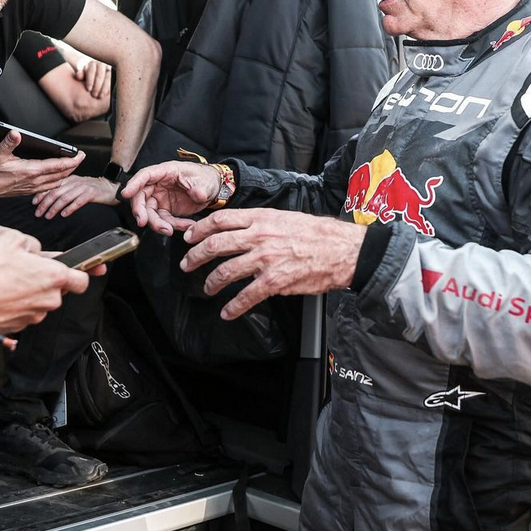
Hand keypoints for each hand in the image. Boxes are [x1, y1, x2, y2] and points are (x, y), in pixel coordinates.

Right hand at [0, 130, 82, 199]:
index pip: (58, 166)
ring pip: (57, 182)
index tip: (81, 155)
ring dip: (66, 174)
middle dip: (73, 166)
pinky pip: (49, 187)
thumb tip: (16, 133)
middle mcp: (34, 181)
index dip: (72, 160)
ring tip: (71, 166)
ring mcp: (32, 188)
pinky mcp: (28, 191)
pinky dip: (57, 181)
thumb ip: (8, 142)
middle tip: (80, 158)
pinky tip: (56, 177)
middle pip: (61, 174)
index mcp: (30, 171)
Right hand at [0, 228, 90, 332]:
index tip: (84, 271)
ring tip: (8, 283)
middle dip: (47, 281)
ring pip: (41, 301)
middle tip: (26, 271)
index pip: (82, 279)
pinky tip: (1, 296)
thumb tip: (32, 249)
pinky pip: (25, 312)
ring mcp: (36, 315)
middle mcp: (50, 298)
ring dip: (31, 293)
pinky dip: (18, 305)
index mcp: (55, 276)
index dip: (83, 273)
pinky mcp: (21, 326)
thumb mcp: (10, 238)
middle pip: (58, 290)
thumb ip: (29, 242)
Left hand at [32, 175, 117, 217]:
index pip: (51, 186)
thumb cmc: (93, 189)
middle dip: (44, 204)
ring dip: (54, 208)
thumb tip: (49, 198)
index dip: (41, 194)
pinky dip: (70, 208)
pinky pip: (78, 201)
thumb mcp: (76, 186)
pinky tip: (64, 214)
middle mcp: (74, 182)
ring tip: (48, 215)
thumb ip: (64, 189)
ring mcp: (83, 187)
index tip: (34, 203)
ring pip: (64, 197)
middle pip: (55, 192)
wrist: (110, 187)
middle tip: (38, 213)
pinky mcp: (91, 194)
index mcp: (69, 179)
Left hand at [76, 60, 110, 98]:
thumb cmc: (87, 76)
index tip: (88, 89)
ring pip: (107, 78)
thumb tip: (78, 76)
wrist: (95, 75)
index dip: (90, 80)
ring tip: (100, 96)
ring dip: (104, 88)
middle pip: (100, 74)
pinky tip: (106, 95)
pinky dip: (109, 88)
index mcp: (92, 63)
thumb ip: (80, 74)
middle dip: (97, 85)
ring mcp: (109, 69)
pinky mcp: (114, 74)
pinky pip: (112, 81)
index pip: (91, 70)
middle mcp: (102, 64)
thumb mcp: (83, 74)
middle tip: (94, 95)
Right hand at [121, 160, 220, 233]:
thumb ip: (200, 189)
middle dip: (141, 211)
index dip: (134, 184)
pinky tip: (186, 226)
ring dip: (158, 224)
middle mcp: (159, 185)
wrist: (214, 189)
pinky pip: (164, 221)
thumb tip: (198, 194)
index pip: (145, 175)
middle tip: (144, 222)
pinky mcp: (166, 210)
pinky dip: (173, 226)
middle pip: (141, 197)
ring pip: (150, 213)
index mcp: (166, 172)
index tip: (126, 193)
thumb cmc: (205, 179)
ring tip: (171, 230)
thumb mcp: (205, 182)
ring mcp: (161, 198)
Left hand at [180, 209, 365, 318]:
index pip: (220, 220)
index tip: (189, 237)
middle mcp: (259, 236)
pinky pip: (246, 296)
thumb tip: (242, 230)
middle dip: (196, 256)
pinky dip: (233, 307)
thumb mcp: (285, 217)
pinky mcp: (275, 281)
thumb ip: (261, 223)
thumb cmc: (318, 233)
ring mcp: (265, 259)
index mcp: (261, 219)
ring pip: (226, 271)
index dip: (200, 229)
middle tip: (187, 264)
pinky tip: (227, 312)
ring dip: (211, 282)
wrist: (343, 249)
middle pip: (215, 244)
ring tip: (206, 288)